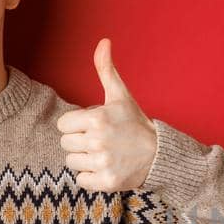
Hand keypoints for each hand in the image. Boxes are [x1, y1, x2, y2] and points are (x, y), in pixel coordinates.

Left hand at [57, 38, 158, 190]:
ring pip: (72, 163)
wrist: (160, 155)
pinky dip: (91, 177)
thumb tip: (103, 41)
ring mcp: (102, 163)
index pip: (63, 125)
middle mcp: (98, 141)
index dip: (77, 125)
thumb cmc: (135, 123)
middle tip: (101, 141)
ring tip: (104, 154)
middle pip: (66, 144)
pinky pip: (81, 180)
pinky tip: (106, 168)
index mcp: (96, 118)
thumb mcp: (121, 96)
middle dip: (80, 142)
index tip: (94, 126)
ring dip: (85, 160)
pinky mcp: (106, 182)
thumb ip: (106, 69)